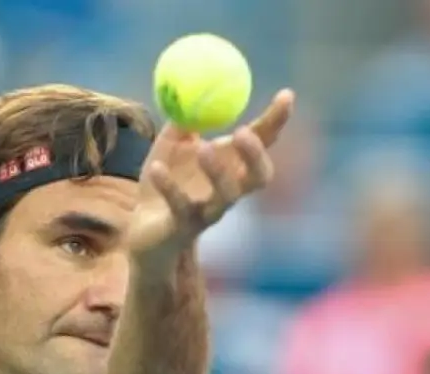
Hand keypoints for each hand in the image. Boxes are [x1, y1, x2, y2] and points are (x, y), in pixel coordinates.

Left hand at [125, 89, 295, 266]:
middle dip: (257, 154)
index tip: (286, 95)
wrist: (143, 232)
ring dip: (218, 171)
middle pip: (258, 176)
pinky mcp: (183, 227)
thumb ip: (185, 119)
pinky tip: (155, 168)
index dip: (277, 122)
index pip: (262, 144)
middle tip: (244, 131)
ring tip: (203, 147)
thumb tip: (192, 86)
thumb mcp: (171, 145)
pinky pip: (180, 207)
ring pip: (227, 196)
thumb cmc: (163, 183)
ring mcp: (208, 212)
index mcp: (231, 166)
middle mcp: (228, 191)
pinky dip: (168, 186)